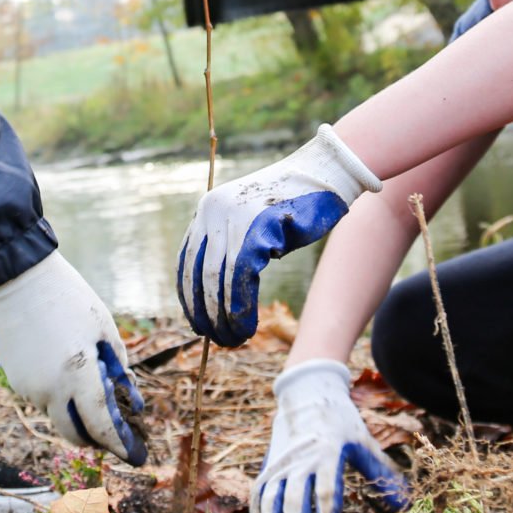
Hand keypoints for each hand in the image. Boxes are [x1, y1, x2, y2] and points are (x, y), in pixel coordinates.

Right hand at [0, 252, 147, 464]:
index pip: (101, 424)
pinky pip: (42, 401)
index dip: (119, 444)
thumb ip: (118, 369)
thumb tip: (131, 402)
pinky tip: (65, 370)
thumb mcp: (104, 330)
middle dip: (96, 439)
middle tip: (113, 432)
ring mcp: (28, 388)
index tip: (134, 455)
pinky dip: (58, 397)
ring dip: (76, 414)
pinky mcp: (16, 381)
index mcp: (77, 373)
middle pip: (75, 434)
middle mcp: (49, 389)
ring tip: (90, 388)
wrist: (18, 279)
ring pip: (58, 417)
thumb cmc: (69, 299)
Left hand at [177, 125, 380, 345]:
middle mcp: (211, 212)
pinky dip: (239, 308)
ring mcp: (231, 219)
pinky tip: (246, 326)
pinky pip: (239, 278)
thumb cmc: (297, 203)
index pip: (186, 261)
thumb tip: (221, 291)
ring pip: (215, 281)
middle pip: (197, 275)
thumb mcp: (254, 221)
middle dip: (203, 313)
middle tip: (215, 339)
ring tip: (232, 339)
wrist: (325, 173)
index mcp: (207, 210)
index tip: (198, 322)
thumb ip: (234, 246)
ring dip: (222, 317)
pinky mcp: (255, 229)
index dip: (190, 297)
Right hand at [253, 359, 407, 512]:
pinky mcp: (269, 463)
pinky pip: (259, 492)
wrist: (307, 393)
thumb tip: (406, 502)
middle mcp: (301, 460)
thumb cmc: (341, 422)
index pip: (326, 498)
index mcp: (327, 455)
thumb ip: (382, 472)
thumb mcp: (364, 442)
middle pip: (296, 506)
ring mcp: (281, 462)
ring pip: (272, 501)